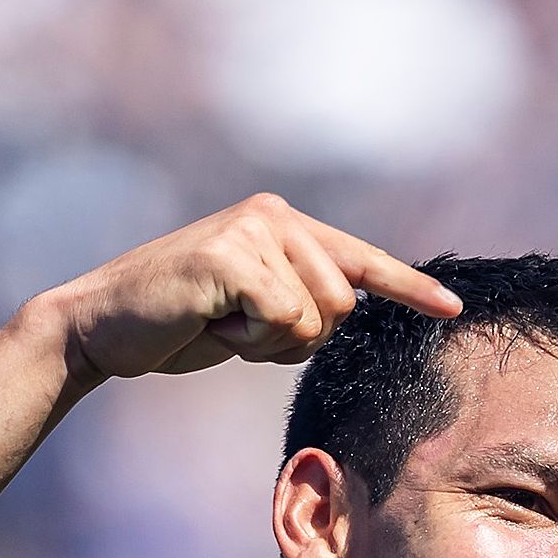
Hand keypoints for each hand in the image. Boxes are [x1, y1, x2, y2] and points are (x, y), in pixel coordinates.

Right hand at [34, 193, 460, 387]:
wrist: (103, 328)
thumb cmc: (179, 326)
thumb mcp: (252, 313)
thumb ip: (300, 304)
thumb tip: (349, 310)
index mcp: (283, 224)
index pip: (363, 259)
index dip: (410, 287)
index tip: (453, 307)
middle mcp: (274, 216)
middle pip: (344, 303)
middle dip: (298, 339)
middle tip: (240, 330)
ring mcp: (253, 230)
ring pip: (318, 316)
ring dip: (271, 342)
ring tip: (223, 322)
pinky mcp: (231, 256)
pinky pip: (282, 319)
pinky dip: (249, 339)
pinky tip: (210, 321)